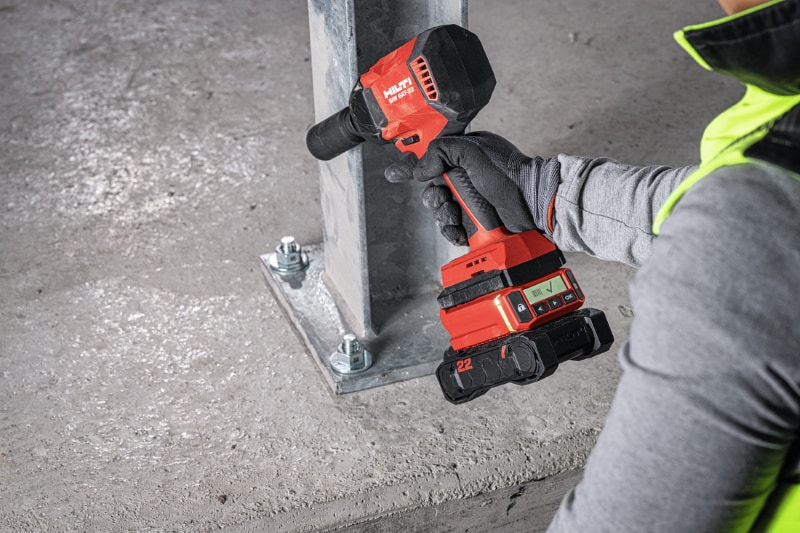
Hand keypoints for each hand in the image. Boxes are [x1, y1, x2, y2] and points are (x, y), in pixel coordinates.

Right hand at [384, 132, 560, 244]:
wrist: (531, 202)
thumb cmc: (508, 173)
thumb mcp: (471, 150)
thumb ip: (440, 152)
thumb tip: (420, 170)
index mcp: (463, 157)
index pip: (430, 160)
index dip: (411, 167)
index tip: (395, 173)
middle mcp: (465, 180)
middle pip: (431, 190)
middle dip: (433, 198)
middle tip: (443, 199)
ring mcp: (470, 203)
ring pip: (439, 212)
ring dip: (442, 216)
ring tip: (454, 216)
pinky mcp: (475, 223)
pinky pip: (452, 231)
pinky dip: (452, 233)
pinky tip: (460, 232)